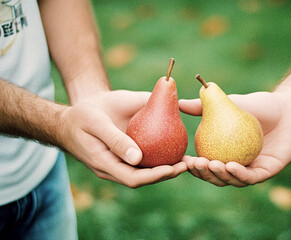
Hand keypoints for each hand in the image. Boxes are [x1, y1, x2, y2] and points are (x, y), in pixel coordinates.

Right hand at [59, 90, 186, 187]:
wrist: (73, 115)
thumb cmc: (82, 115)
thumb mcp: (97, 123)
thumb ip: (116, 140)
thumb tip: (138, 158)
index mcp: (104, 164)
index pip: (133, 178)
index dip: (155, 176)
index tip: (175, 168)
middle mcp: (113, 168)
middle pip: (143, 178)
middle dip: (167, 174)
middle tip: (188, 163)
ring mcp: (118, 162)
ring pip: (144, 170)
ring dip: (166, 167)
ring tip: (186, 158)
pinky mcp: (123, 153)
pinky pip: (143, 158)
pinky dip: (158, 155)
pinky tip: (173, 147)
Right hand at [179, 91, 290, 186]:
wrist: (289, 107)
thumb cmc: (259, 105)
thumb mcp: (228, 104)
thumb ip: (204, 106)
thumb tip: (178, 103)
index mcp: (226, 153)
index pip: (206, 164)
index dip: (194, 166)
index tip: (183, 159)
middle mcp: (238, 164)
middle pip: (216, 176)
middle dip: (203, 174)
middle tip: (195, 164)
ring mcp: (252, 170)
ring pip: (232, 181)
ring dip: (219, 176)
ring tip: (211, 164)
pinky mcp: (268, 172)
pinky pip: (252, 177)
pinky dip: (239, 174)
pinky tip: (230, 165)